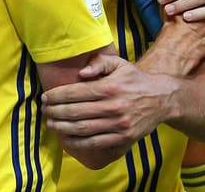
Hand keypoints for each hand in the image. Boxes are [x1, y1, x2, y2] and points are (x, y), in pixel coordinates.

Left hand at [42, 54, 174, 150]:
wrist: (161, 99)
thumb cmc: (135, 79)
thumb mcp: (120, 63)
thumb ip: (99, 62)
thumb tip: (81, 73)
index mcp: (110, 86)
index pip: (76, 92)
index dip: (57, 96)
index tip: (45, 97)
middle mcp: (113, 106)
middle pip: (75, 111)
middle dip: (55, 111)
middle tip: (44, 110)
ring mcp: (117, 124)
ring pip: (82, 128)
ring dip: (62, 127)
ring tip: (50, 123)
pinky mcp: (122, 137)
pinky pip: (95, 142)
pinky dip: (77, 142)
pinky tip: (66, 138)